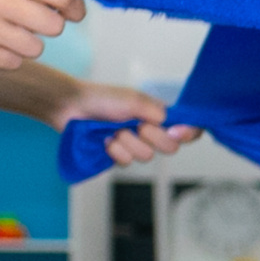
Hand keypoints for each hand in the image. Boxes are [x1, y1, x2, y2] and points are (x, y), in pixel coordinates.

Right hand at [0, 0, 82, 68]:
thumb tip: (72, 5)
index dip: (73, 7)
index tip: (73, 13)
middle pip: (54, 26)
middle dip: (47, 27)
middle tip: (29, 23)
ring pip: (36, 48)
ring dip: (25, 45)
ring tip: (3, 34)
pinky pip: (15, 62)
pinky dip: (6, 57)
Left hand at [51, 79, 197, 166]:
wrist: (71, 107)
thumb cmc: (102, 98)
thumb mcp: (134, 99)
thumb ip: (157, 112)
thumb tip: (172, 124)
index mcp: (158, 116)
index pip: (187, 129)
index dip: (188, 133)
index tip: (176, 132)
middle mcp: (150, 132)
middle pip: (170, 148)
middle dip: (153, 138)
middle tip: (138, 126)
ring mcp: (134, 145)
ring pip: (146, 156)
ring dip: (128, 143)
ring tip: (114, 130)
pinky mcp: (118, 155)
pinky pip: (126, 162)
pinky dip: (115, 150)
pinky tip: (105, 140)